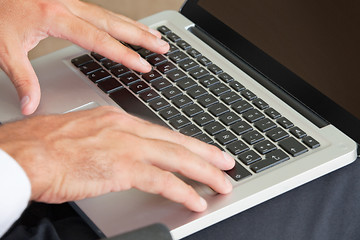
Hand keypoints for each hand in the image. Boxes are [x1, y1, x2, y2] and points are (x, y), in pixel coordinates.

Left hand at [0, 0, 168, 114]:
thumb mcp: (4, 48)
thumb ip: (22, 78)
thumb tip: (31, 106)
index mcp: (55, 18)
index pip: (99, 41)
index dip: (124, 55)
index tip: (143, 66)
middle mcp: (67, 6)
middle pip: (114, 23)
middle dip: (141, 37)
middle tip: (162, 46)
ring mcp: (70, 1)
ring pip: (111, 14)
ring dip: (134, 26)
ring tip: (154, 36)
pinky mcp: (68, 1)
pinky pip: (102, 11)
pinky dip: (120, 20)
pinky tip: (127, 27)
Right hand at [0, 106, 234, 211]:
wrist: (25, 153)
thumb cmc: (44, 147)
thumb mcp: (82, 135)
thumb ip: (106, 143)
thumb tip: (117, 154)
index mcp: (116, 120)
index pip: (161, 132)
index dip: (185, 143)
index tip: (200, 150)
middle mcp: (126, 128)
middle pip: (176, 142)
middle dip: (205, 154)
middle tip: (226, 162)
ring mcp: (126, 146)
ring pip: (177, 158)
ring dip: (203, 172)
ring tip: (221, 183)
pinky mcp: (122, 167)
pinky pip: (162, 180)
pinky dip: (182, 190)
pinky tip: (195, 199)